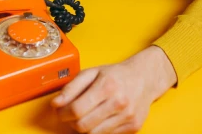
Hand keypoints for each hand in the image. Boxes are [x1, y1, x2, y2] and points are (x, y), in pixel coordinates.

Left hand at [51, 48, 175, 133]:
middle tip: (68, 116)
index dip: (63, 114)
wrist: (145, 78)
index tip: (59, 112)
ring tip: (82, 118)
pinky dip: (98, 130)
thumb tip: (56, 103)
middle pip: (84, 125)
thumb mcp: (93, 72)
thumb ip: (72, 86)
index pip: (77, 109)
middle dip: (71, 123)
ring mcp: (127, 117)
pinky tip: (97, 120)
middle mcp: (118, 102)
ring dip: (83, 129)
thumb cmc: (116, 74)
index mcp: (107, 86)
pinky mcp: (133, 127)